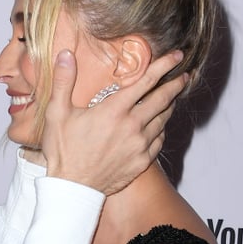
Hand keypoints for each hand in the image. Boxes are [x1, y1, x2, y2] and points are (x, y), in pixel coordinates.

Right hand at [43, 49, 187, 194]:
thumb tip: (65, 54)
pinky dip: (161, 130)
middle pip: (163, 99)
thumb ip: (63, 82)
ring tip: (171, 99)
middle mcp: (132, 126)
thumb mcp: (57, 114)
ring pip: (163, 120)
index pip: (147, 80)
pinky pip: (159, 141)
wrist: (73, 188)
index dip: (165, 65)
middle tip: (185, 76)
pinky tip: (158, 126)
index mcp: (114, 110)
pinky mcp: (141, 161)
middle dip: (176, 84)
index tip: (178, 56)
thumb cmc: (63, 151)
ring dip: (169, 107)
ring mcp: (139, 145)